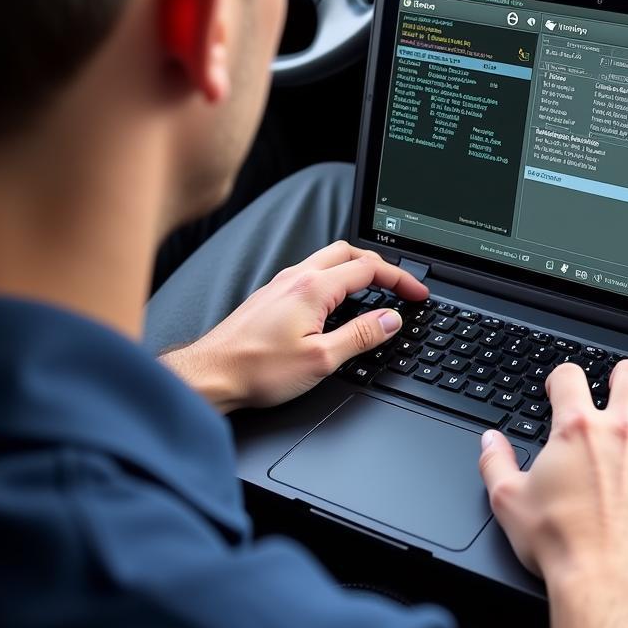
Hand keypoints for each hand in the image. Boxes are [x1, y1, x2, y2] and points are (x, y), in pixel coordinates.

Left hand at [160, 241, 426, 411]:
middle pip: (350, 252)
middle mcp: (296, 277)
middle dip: (381, 265)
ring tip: (375, 289)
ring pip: (329, 259)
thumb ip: (360, 337)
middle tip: (400, 285)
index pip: (369, 269)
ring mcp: (281, 283)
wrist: (209, 375)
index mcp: (313, 287)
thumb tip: (391, 320)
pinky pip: (312, 272)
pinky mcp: (271, 295)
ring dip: (357, 268)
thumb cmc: (255, 369)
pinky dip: (336, 278)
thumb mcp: (320, 360)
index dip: (400, 279)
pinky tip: (337, 301)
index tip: (417, 293)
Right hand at [478, 359, 627, 627]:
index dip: (561, 377)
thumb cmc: (561, 544)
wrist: (607, 582)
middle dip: (621, 374)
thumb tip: (490, 441)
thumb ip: (495, 463)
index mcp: (577, 428)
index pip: (569, 375)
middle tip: (616, 385)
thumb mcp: (509, 502)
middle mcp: (621, 430)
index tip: (559, 388)